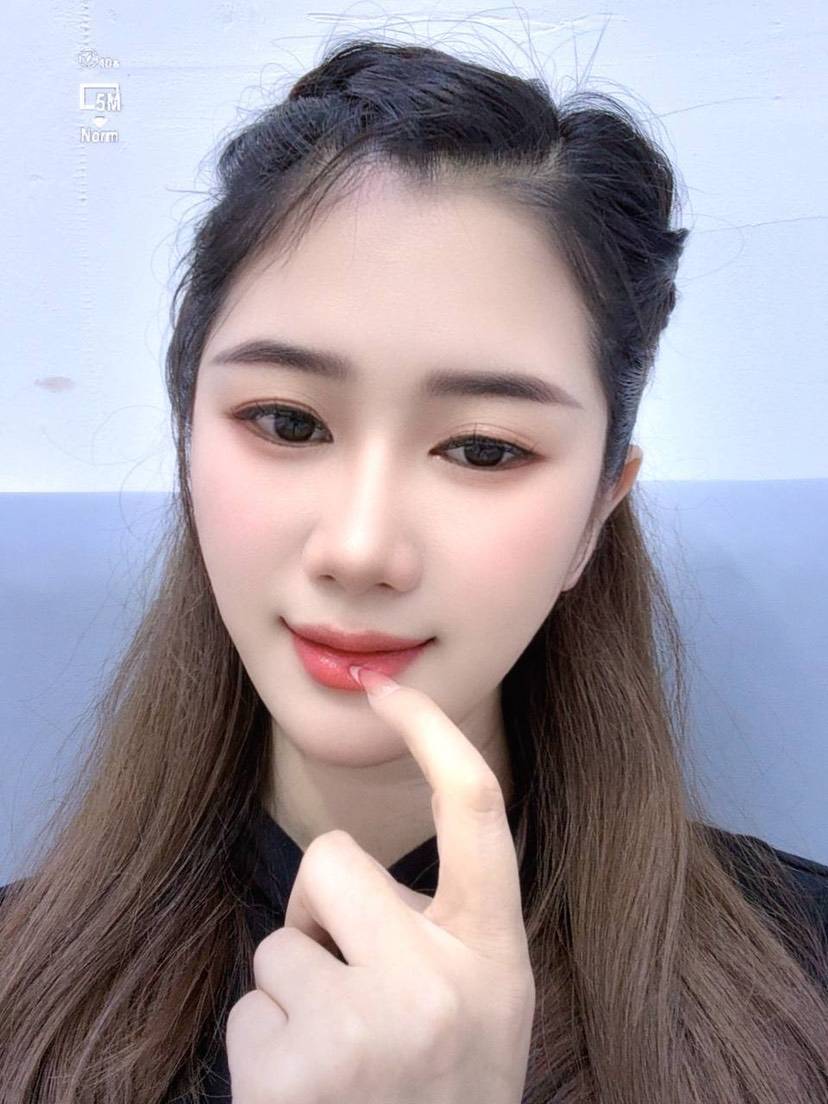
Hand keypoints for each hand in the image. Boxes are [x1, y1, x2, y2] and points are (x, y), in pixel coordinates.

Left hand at [225, 667, 535, 1103]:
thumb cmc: (443, 1096)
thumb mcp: (483, 1009)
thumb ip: (444, 934)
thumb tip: (352, 878)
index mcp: (494, 955)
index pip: (477, 811)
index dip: (435, 736)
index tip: (392, 688)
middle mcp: (439, 981)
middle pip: (333, 862)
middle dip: (323, 911)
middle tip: (353, 992)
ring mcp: (366, 1027)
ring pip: (281, 940)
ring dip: (296, 993)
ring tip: (338, 1063)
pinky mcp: (295, 1071)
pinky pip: (251, 1005)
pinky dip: (267, 1045)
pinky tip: (308, 1097)